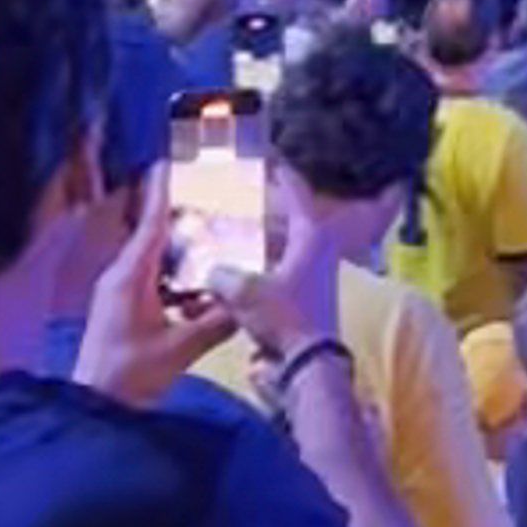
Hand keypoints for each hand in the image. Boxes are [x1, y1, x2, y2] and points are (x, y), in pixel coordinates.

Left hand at [73, 173, 230, 410]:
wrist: (94, 412)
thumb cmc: (128, 377)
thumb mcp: (178, 349)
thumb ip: (217, 322)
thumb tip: (250, 301)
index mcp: (130, 276)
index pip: (152, 220)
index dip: (166, 188)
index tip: (178, 157)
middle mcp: (123, 277)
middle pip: (158, 233)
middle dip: (187, 217)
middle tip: (218, 198)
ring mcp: (121, 294)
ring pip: (158, 258)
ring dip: (186, 250)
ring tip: (220, 240)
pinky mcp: (125, 310)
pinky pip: (156, 280)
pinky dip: (180, 276)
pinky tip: (205, 287)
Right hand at [228, 189, 351, 374]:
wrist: (306, 366)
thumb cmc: (284, 318)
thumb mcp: (243, 291)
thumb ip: (220, 275)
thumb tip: (210, 271)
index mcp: (310, 236)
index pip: (296, 193)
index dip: (281, 175)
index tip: (268, 159)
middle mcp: (316, 251)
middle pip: (289, 219)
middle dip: (265, 208)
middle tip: (239, 197)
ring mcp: (312, 277)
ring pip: (280, 248)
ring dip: (258, 241)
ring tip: (228, 233)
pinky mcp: (301, 301)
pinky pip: (274, 274)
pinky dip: (256, 269)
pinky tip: (232, 273)